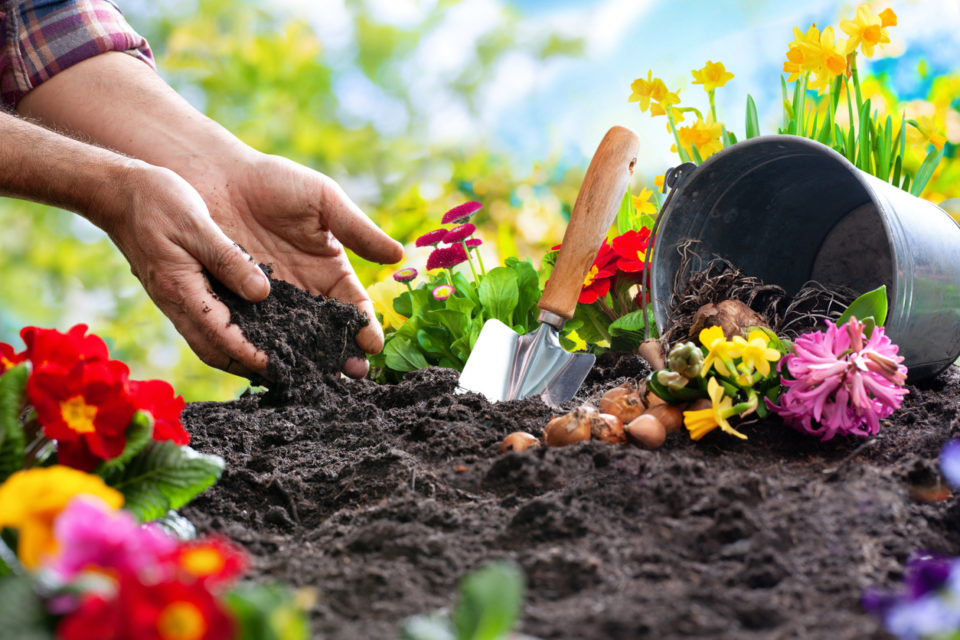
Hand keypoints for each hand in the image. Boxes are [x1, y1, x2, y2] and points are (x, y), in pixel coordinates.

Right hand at [91, 161, 275, 377]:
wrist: (116, 192)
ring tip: (271, 362)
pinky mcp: (176, 292)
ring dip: (236, 357)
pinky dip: (226, 338)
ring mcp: (174, 300)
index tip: (278, 368)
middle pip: (214, 351)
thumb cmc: (157, 201)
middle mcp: (176, 302)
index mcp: (181, 289)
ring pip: (207, 342)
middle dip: (245, 368)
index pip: (221, 336)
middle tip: (282, 375)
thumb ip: (229, 259)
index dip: (250, 356)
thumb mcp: (197, 225)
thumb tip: (261, 293)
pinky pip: (203, 325)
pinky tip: (251, 331)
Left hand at [185, 151, 403, 378]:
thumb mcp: (323, 201)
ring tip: (317, 379)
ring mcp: (270, 303)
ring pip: (293, 339)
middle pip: (327, 333)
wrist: (217, 177)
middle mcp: (303, 293)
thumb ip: (358, 230)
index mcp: (330, 271)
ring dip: (307, 361)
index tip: (373, 344)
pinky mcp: (236, 305)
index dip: (365, 326)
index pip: (354, 307)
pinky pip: (253, 333)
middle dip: (341, 354)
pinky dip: (263, 351)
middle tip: (353, 374)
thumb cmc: (274, 182)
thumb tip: (399, 255)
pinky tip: (272, 368)